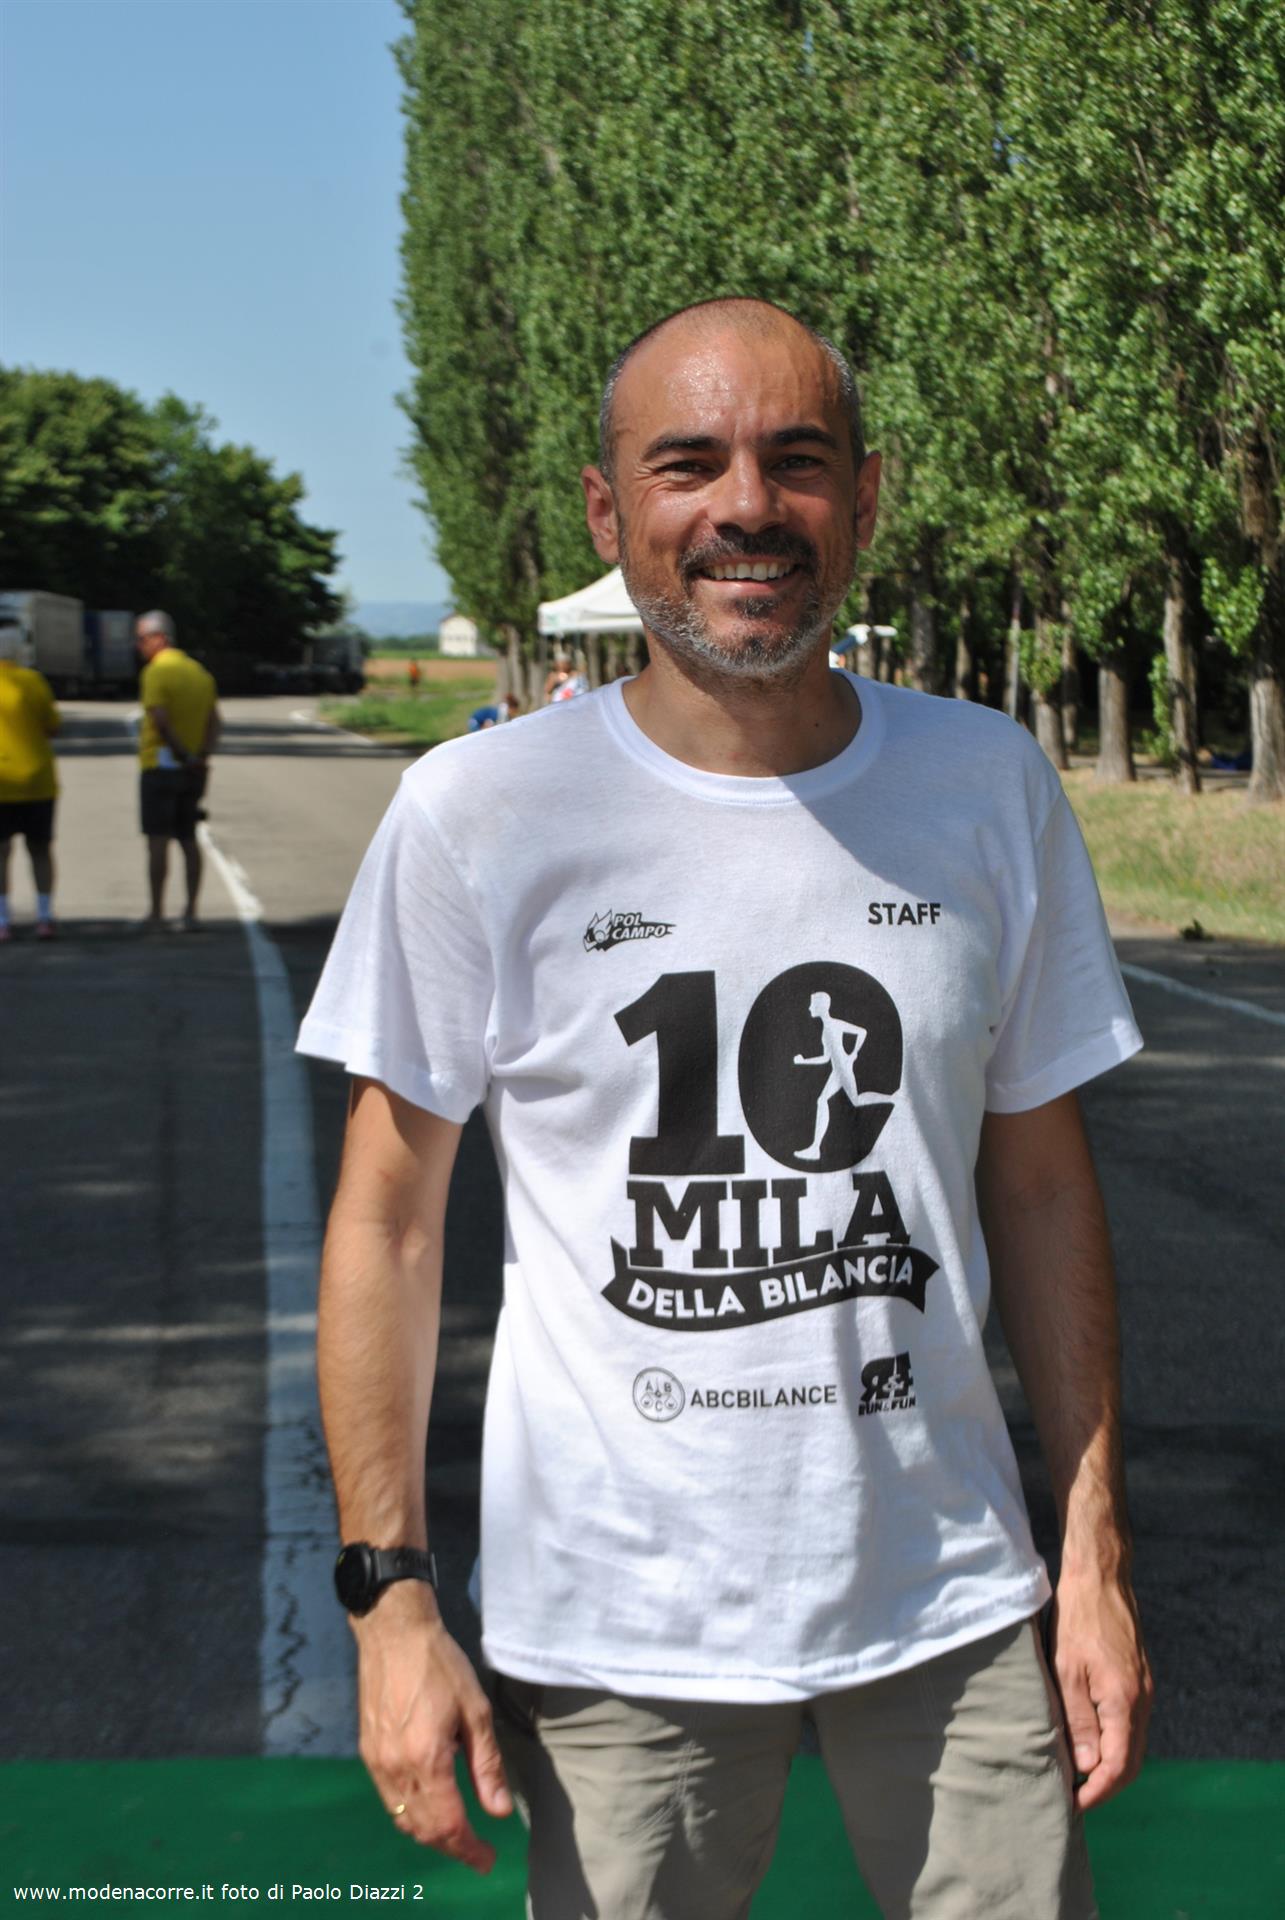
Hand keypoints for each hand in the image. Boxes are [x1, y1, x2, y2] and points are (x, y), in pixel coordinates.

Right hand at [354, 1583, 512, 1870]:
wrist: (393, 1632)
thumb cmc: (440, 1664)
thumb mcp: (476, 1711)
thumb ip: (487, 1765)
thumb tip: (499, 1811)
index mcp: (426, 1759)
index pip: (448, 1825)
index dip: (469, 1850)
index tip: (488, 1860)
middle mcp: (395, 1768)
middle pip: (423, 1830)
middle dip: (451, 1848)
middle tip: (478, 1853)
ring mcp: (376, 1763)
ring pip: (402, 1820)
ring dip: (430, 1836)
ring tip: (458, 1835)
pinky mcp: (367, 1753)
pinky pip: (389, 1800)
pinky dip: (410, 1815)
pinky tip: (429, 1807)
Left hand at [1049, 1571, 1152, 1810]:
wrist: (1101, 1578)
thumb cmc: (1077, 1619)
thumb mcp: (1067, 1669)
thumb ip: (1078, 1720)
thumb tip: (1088, 1767)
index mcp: (1125, 1702)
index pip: (1118, 1767)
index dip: (1097, 1792)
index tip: (1073, 1805)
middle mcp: (1142, 1701)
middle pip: (1131, 1762)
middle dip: (1105, 1786)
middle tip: (1074, 1799)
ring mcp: (1143, 1690)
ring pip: (1132, 1744)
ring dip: (1109, 1766)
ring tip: (1078, 1777)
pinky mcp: (1137, 1680)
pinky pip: (1130, 1724)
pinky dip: (1113, 1743)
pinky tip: (1090, 1743)